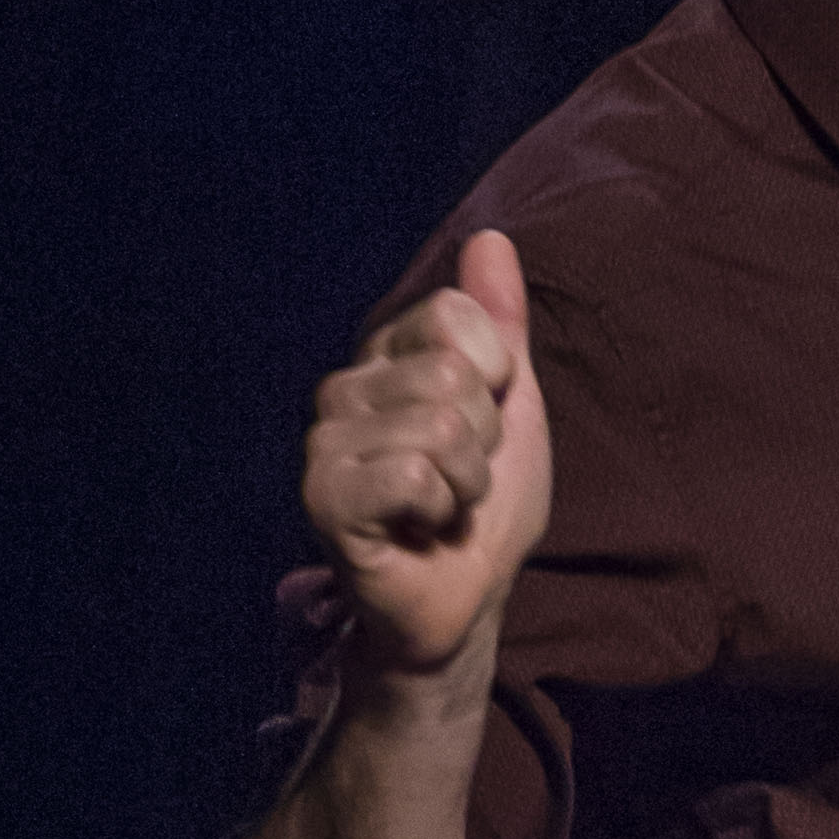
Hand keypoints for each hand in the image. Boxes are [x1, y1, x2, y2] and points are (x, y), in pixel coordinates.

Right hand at [302, 226, 551, 674]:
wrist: (467, 601)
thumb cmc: (485, 509)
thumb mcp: (513, 406)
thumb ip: (502, 323)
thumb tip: (492, 237)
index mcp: (385, 358)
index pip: (455, 318)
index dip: (496, 380)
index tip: (483, 431)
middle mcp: (345, 390)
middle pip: (449, 373)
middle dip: (483, 440)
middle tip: (461, 481)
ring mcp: (327, 443)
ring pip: (437, 423)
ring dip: (468, 481)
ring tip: (444, 507)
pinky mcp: (324, 496)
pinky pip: (412, 471)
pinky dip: (442, 507)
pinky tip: (421, 528)